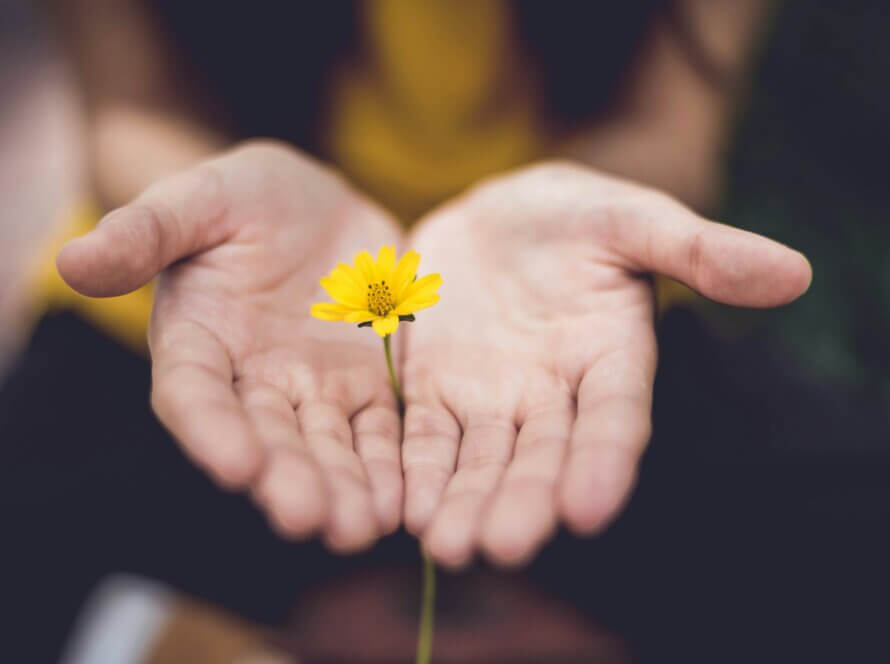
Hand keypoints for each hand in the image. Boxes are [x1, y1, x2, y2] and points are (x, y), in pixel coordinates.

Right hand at [58, 142, 403, 551]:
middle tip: (309, 519)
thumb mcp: (198, 199)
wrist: (316, 205)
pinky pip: (380, 431)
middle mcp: (253, 380)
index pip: (195, 394)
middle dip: (287, 479)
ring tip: (360, 527)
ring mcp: (313, 388)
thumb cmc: (244, 198)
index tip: (236, 465)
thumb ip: (146, 231)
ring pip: (327, 446)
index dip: (211, 430)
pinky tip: (403, 502)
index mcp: (199, 341)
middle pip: (267, 438)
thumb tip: (72, 260)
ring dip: (343, 488)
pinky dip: (390, 466)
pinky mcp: (367, 385)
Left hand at [401, 162, 810, 566]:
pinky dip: (417, 471)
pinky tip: (405, 509)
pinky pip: (425, 436)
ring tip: (448, 546)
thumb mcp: (632, 219)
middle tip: (503, 547)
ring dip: (465, 503)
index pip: (615, 418)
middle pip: (541, 456)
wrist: (496, 217)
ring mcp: (492, 398)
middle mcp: (553, 394)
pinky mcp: (436, 390)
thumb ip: (698, 249)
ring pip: (481, 460)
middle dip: (524, 501)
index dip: (605, 461)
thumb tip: (794, 273)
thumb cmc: (574, 216)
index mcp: (611, 358)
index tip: (589, 509)